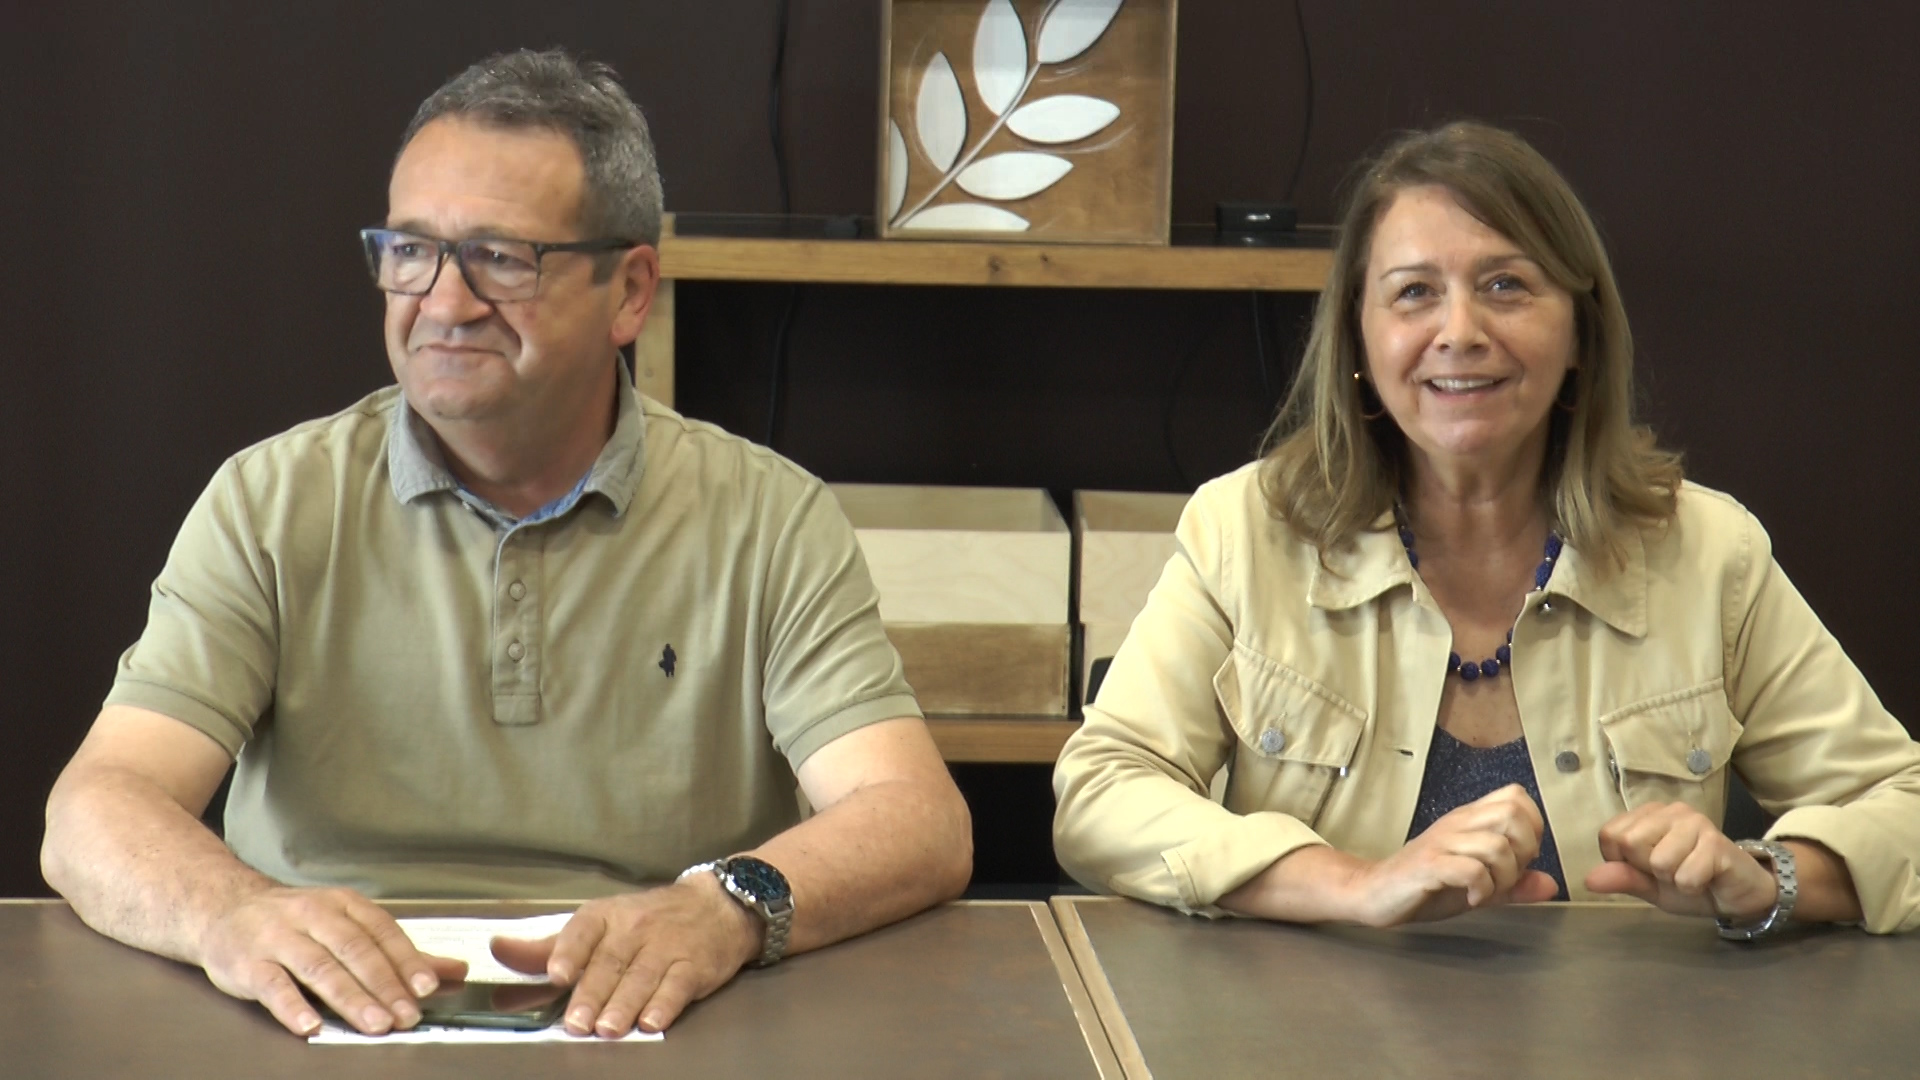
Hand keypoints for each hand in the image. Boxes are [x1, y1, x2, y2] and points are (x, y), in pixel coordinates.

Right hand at [196, 885, 467, 1036]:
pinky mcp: (247, 962)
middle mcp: (312, 916)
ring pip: (320, 968)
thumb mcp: (347, 924)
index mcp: (343, 905)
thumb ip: (398, 951)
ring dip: (350, 998)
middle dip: (384, 985)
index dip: (406, 960)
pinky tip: (310, 1025)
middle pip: (355, 951)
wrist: (222, 907)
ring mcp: (278, 937)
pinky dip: (292, 1006)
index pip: (382, 932)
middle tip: (406, 1014)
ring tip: (374, 1023)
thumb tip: (453, 970)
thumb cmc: (293, 921)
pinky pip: (272, 985)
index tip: (427, 986)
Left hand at [491, 876, 760, 1036]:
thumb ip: (547, 947)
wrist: (716, 907)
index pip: (584, 930)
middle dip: (592, 993)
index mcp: (606, 917)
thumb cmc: (646, 921)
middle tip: (575, 1023)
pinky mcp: (695, 965)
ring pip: (642, 976)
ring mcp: (667, 946)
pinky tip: (651, 1021)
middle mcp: (635, 928)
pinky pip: (678, 985)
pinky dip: (664, 1004)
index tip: (556, 974)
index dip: (569, 951)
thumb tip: (498, 951)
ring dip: (623, 1004)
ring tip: (607, 1029)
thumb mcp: (597, 925)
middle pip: (610, 962)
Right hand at [1345, 784, 1560, 926]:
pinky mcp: (1428, 864)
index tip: (1522, 856)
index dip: (1533, 826)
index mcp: (1469, 820)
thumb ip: (1514, 884)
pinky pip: (1471, 869)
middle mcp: (1457, 824)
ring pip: (1496, 844)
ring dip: (1503, 876)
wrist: (1374, 892)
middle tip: (1508, 874)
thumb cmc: (1425, 886)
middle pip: (1512, 814)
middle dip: (1524, 850)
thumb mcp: (1478, 885)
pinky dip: (1481, 888)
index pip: (1516, 796)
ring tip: (1488, 891)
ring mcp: (1441, 842)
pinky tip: (1472, 898)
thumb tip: (1551, 885)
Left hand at [1585, 802, 1777, 920]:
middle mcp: (1670, 810)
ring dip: (1674, 880)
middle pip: (1630, 844)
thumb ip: (1622, 878)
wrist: (1739, 895)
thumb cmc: (1692, 884)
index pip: (1609, 836)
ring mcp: (1695, 822)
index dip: (1623, 862)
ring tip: (1690, 874)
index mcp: (1647, 816)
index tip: (1647, 868)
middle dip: (1648, 870)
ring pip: (1659, 861)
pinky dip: (1693, 887)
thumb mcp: (1650, 887)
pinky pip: (1686, 875)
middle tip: (1672, 872)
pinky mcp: (1717, 842)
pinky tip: (1707, 879)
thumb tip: (1588, 879)